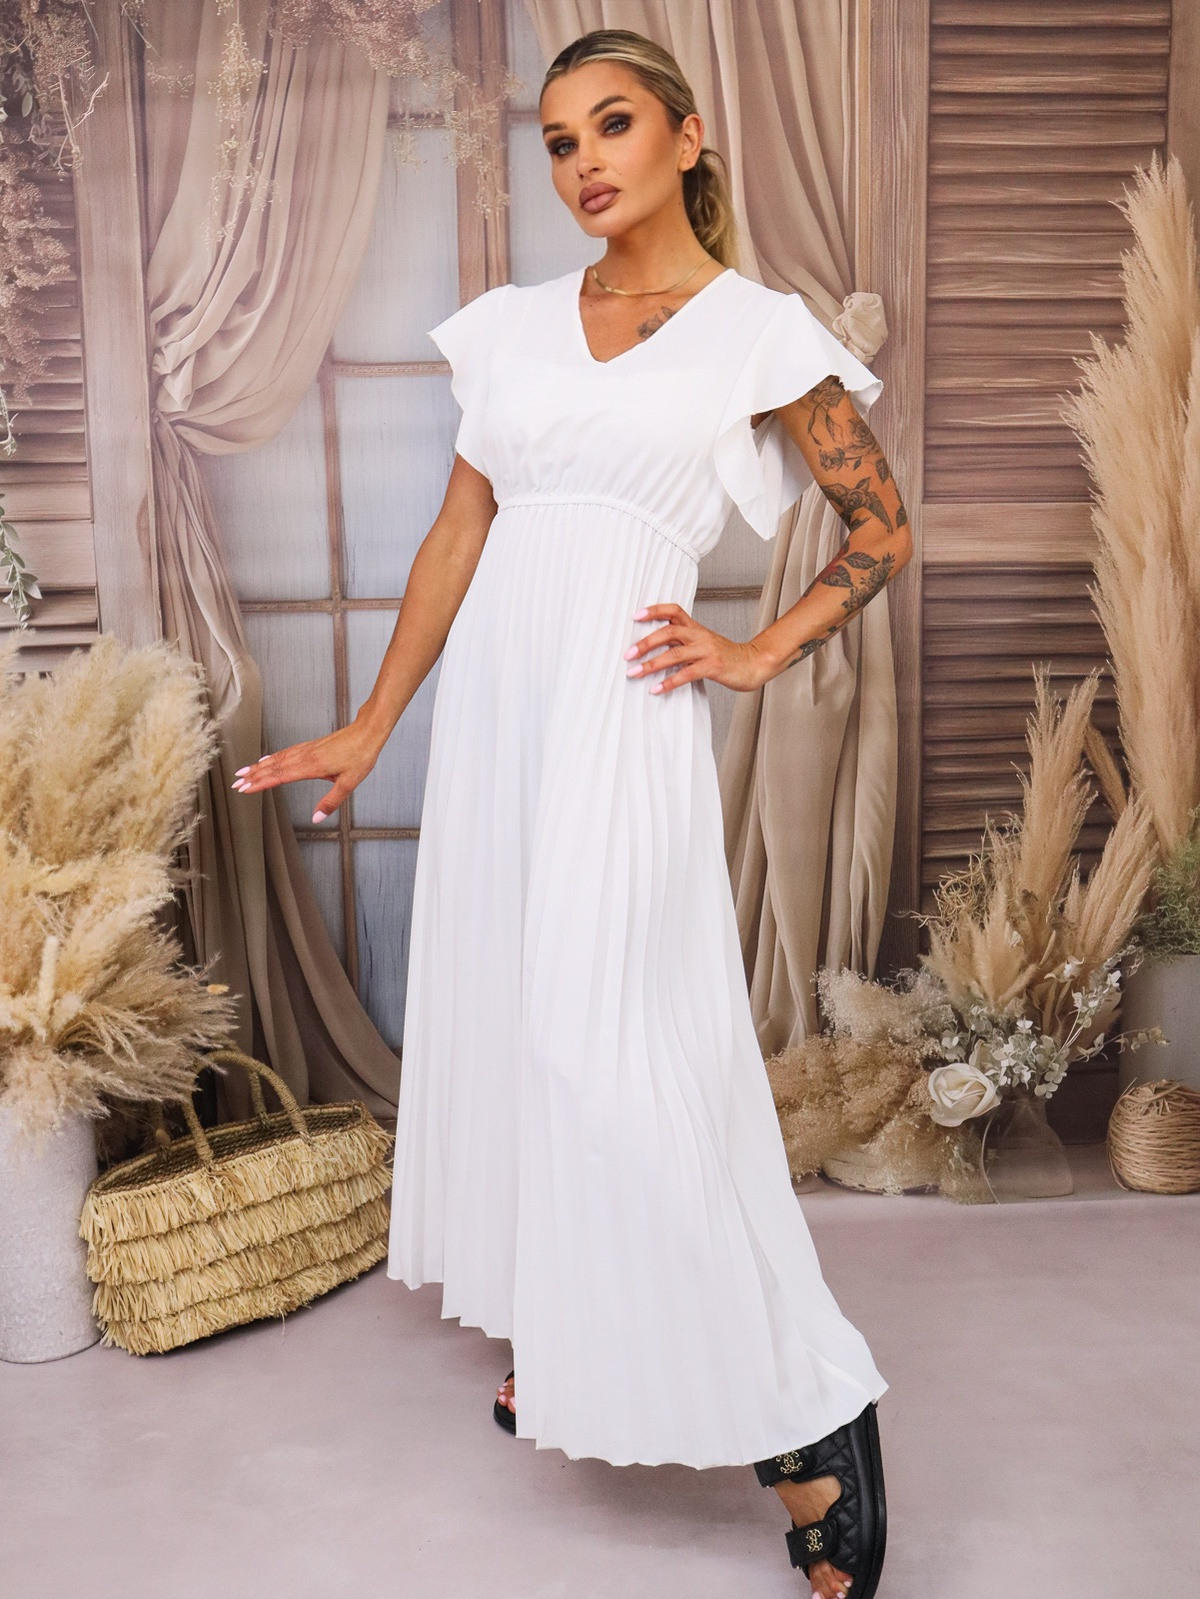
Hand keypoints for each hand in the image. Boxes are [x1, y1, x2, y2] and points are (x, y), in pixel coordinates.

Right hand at [230, 721, 383, 822]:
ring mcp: (307, 749)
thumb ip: (331, 802)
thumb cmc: (360, 755)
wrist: (368, 731)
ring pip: (277, 758)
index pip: (280, 776)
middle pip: (273, 766)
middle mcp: (305, 756)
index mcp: (312, 766)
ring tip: (243, 772)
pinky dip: (272, 757)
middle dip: (253, 775)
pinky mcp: (311, 746)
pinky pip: (286, 752)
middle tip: (235, 783)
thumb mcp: (349, 783)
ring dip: (259, 766)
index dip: (261, 783)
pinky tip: (266, 759)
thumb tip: (316, 818)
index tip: (245, 789)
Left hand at [624, 603, 772, 694]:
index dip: (654, 610)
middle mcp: (699, 636)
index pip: (673, 610)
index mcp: (695, 627)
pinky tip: (657, 689)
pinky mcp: (712, 667)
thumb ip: (681, 641)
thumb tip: (653, 646)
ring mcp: (706, 651)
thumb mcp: (703, 642)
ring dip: (651, 664)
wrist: (753, 663)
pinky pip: (686, 674)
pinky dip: (669, 682)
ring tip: (635, 672)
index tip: (635, 616)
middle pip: (669, 631)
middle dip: (645, 642)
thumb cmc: (725, 655)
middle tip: (628, 654)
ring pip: (674, 654)